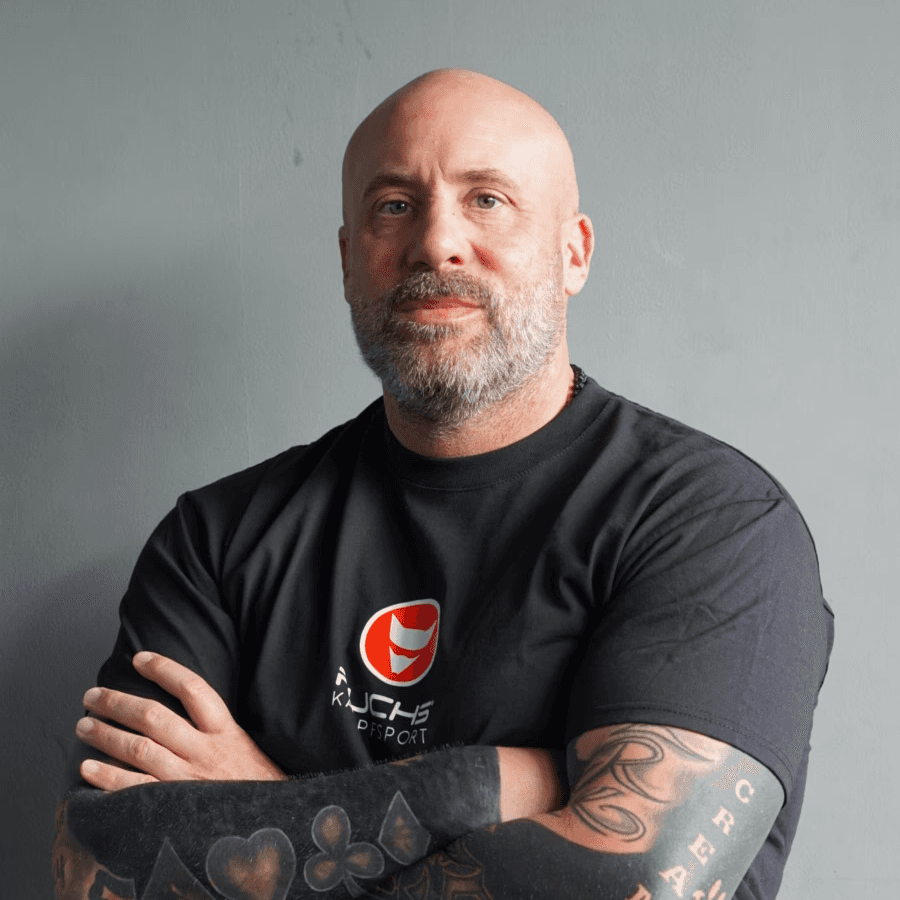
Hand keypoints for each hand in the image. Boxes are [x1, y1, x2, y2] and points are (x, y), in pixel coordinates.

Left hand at [76, 652, 286, 790]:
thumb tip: (187, 703)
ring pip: (139, 749)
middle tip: (92, 696)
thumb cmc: (257, 784)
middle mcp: (206, 751)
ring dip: (106, 735)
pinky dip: (108, 777)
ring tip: (84, 725)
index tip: (140, 658)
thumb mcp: (246, 746)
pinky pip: (134, 789)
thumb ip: (218, 729)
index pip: (193, 689)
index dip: (164, 669)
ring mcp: (188, 780)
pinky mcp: (174, 808)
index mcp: (226, 732)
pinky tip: (87, 767)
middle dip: (118, 703)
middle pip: (155, 717)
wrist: (276, 825)